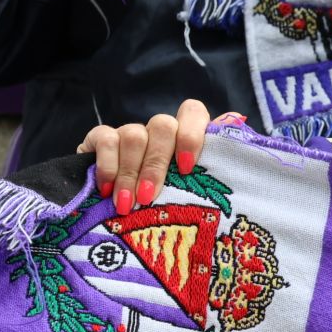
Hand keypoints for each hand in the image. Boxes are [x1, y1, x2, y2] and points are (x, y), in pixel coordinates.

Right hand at [77, 99, 210, 216]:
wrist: (113, 218)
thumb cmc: (164, 208)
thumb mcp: (187, 196)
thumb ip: (205, 180)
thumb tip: (231, 169)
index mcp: (184, 138)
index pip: (193, 113)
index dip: (191, 135)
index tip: (186, 168)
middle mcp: (159, 131)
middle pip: (162, 126)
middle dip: (155, 165)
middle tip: (148, 196)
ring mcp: (130, 132)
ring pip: (134, 135)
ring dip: (130, 173)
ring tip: (126, 204)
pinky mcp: (100, 138)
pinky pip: (105, 139)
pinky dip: (107, 166)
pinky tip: (107, 190)